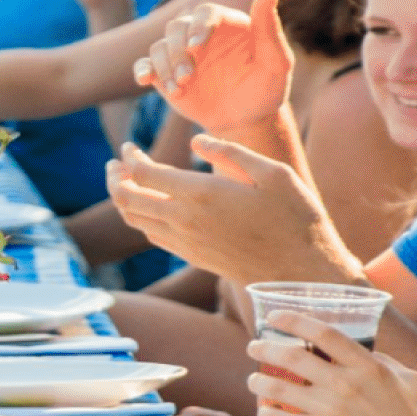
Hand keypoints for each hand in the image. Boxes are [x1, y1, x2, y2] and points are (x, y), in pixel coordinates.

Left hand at [106, 133, 361, 287]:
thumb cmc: (295, 217)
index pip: (143, 174)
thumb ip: (230, 152)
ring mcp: (185, 242)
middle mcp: (185, 220)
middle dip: (115, 177)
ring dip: (123, 199)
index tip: (129, 147)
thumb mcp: (273, 173)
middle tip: (116, 163)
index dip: (129, 158)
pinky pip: (152, 236)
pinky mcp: (191, 257)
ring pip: (135, 220)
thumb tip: (194, 141)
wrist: (301, 273)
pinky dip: (141, 218)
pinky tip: (150, 207)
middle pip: (127, 198)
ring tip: (125, 182)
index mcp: (201, 194)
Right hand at [138, 0, 294, 133]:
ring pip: (160, 46)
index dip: (199, 26)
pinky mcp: (166, 73)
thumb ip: (270, 30)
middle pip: (177, 27)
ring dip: (165, 66)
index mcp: (226, 24)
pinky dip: (143, 70)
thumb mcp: (276, 63)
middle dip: (178, 51)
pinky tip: (146, 80)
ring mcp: (181, 53)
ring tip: (179, 88)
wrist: (245, 120)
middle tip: (187, 76)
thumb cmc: (265, 89)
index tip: (197, 47)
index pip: (207, 13)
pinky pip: (146, 64)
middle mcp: (200, 34)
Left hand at [244, 318, 416, 415]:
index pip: (323, 333)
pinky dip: (267, 412)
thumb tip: (364, 350)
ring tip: (253, 379)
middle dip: (265, 348)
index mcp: (367, 365)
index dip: (294, 320)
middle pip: (292, 356)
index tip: (275, 316)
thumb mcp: (409, 379)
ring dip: (259, 381)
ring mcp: (331, 409)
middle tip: (253, 347)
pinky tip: (263, 409)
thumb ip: (384, 360)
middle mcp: (345, 383)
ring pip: (279, 387)